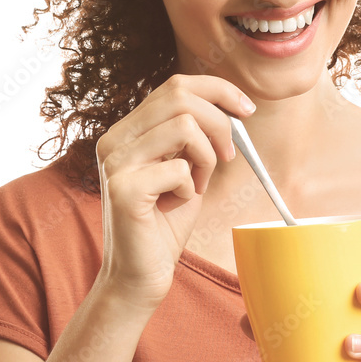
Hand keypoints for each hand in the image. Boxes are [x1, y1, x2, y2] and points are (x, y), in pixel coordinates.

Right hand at [95, 73, 253, 311]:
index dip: (217, 90)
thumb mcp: (186, 168)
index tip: (246, 109)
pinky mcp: (123, 188)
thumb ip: (195, 136)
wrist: (141, 275)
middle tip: (228, 156)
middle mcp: (114, 139)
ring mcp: (115, 162)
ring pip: (185, 126)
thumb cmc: (165, 222)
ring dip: (206, 158)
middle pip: (180, 96)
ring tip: (197, 185)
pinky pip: (180, 168)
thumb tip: (231, 108)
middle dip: (219, 123)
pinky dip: (191, 187)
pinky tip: (176, 205)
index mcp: (127, 130)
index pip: (174, 86)